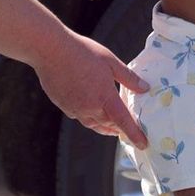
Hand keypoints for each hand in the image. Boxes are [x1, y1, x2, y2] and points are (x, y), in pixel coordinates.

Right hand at [33, 32, 148, 148]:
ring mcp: (73, 108)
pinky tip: (91, 112)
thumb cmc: (83, 52)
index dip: (134, 134)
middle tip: (129, 131)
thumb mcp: (111, 62)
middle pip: (108, 124)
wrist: (50, 50)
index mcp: (104, 97)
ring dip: (105, 127)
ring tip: (113, 128)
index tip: (143, 145)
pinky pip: (79, 116)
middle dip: (120, 129)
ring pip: (93, 124)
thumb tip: (145, 88)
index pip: (123, 122)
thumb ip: (128, 78)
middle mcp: (89, 107)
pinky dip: (89, 118)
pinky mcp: (62, 104)